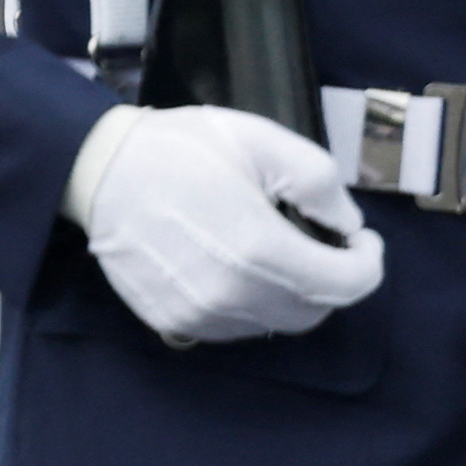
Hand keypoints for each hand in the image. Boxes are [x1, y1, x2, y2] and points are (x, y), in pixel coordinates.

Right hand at [72, 107, 382, 345]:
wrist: (96, 169)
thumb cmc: (180, 148)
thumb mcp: (261, 140)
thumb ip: (321, 182)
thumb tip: (346, 224)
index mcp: (261, 249)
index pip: (349, 285)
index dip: (368, 263)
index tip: (359, 239)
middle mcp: (233, 294)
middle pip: (316, 310)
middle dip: (332, 279)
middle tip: (320, 243)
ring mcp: (200, 314)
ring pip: (276, 322)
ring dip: (291, 294)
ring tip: (273, 253)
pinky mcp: (173, 320)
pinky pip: (235, 326)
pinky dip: (251, 303)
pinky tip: (234, 267)